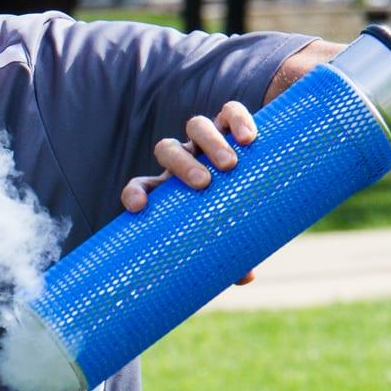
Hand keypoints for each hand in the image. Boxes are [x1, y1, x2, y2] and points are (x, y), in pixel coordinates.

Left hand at [120, 100, 258, 285]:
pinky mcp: (232, 125)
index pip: (140, 186)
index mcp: (170, 188)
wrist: (255, 184)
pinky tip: (249, 138)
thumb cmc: (231, 218)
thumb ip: (231, 256)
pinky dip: (237, 120)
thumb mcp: (226, 237)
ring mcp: (206, 140)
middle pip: (168, 149)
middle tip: (204, 184)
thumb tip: (247, 277)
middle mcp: (183, 159)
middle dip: (182, 165)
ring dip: (209, 142)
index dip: (135, 194)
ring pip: (196, 126)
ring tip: (230, 164)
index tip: (140, 208)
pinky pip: (230, 113)